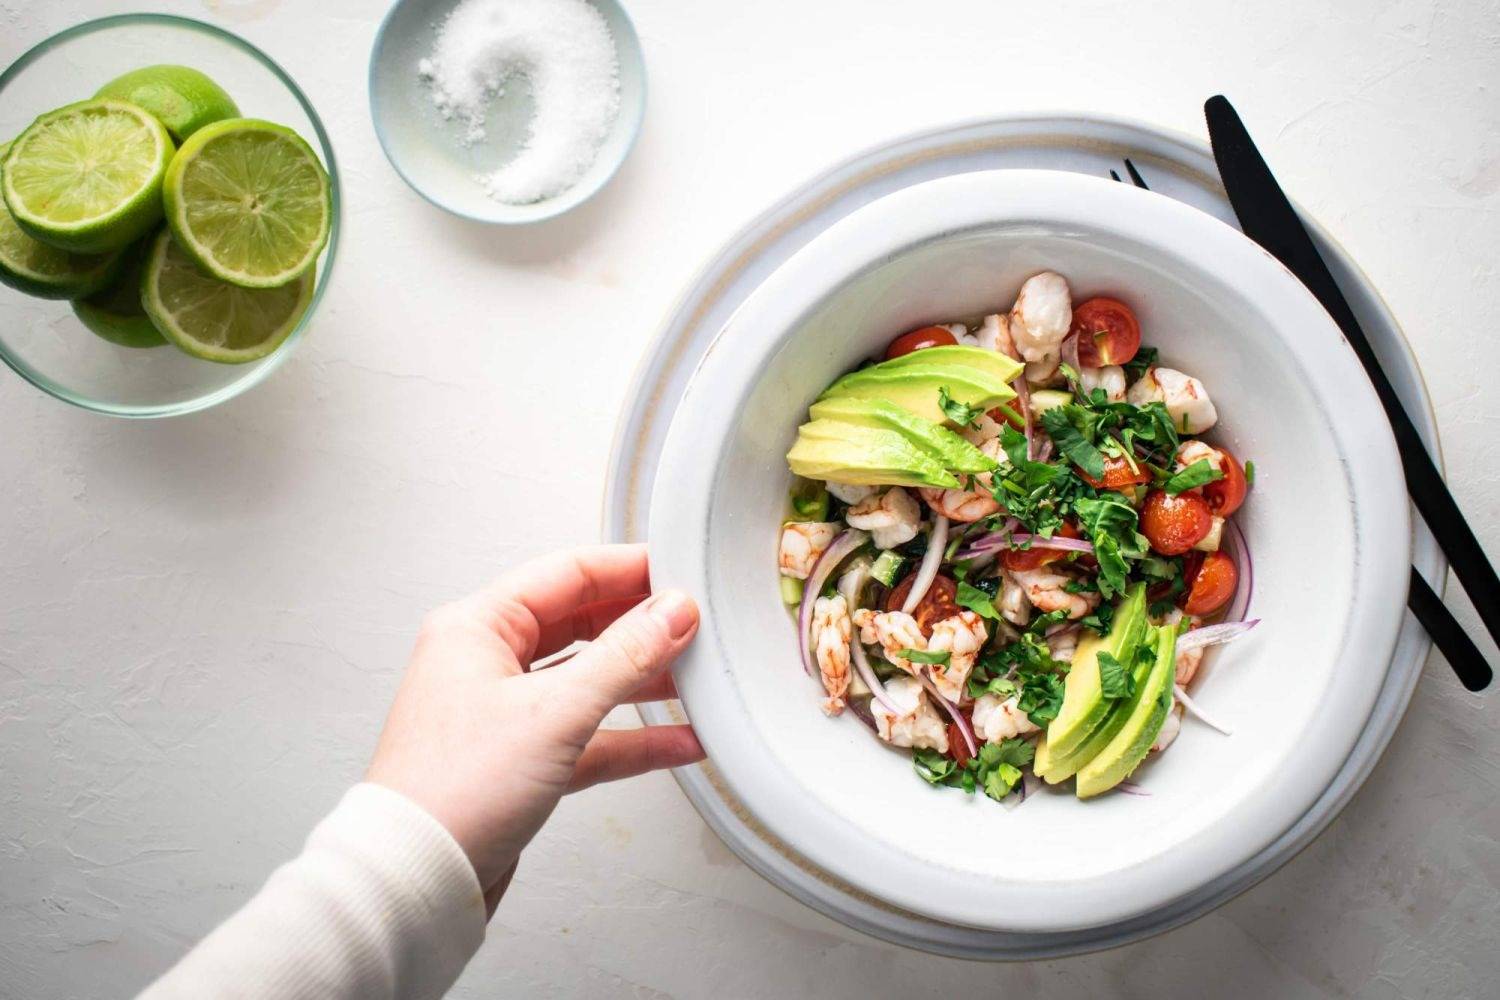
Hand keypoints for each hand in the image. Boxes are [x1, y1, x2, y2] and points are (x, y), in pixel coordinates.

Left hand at [366, 544, 702, 911]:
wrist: (416, 878)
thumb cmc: (450, 792)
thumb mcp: (555, 711)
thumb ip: (624, 656)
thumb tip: (670, 612)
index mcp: (477, 627)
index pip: (566, 574)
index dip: (628, 570)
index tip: (678, 574)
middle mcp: (486, 663)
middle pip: (581, 625)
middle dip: (641, 628)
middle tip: (693, 626)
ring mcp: (504, 714)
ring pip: (588, 682)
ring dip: (642, 682)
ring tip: (695, 680)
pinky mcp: (520, 762)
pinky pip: (588, 736)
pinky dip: (631, 737)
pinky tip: (676, 740)